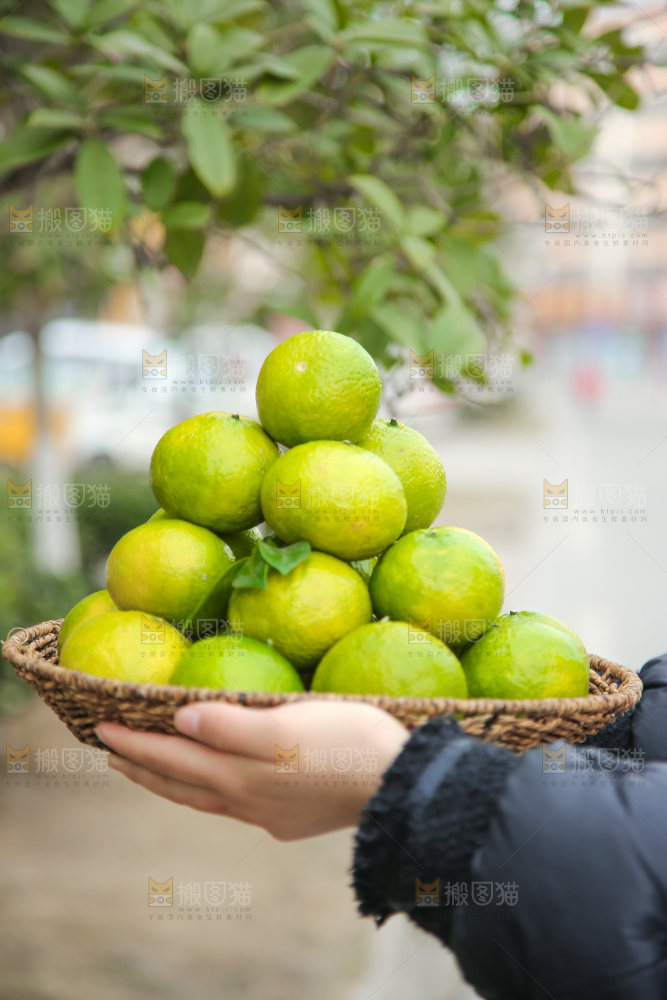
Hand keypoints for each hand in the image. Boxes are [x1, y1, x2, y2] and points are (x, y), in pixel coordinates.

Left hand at [96, 700, 408, 840]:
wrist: (399, 787)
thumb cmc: (346, 744)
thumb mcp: (287, 724)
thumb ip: (231, 725)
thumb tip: (179, 721)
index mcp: (240, 774)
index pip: (173, 756)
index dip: (135, 742)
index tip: (100, 729)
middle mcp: (247, 800)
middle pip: (181, 783)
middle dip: (143, 767)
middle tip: (111, 754)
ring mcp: (270, 815)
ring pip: (206, 799)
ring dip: (173, 783)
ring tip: (152, 772)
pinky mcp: (293, 819)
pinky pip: (235, 807)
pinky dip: (210, 794)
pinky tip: (222, 789)